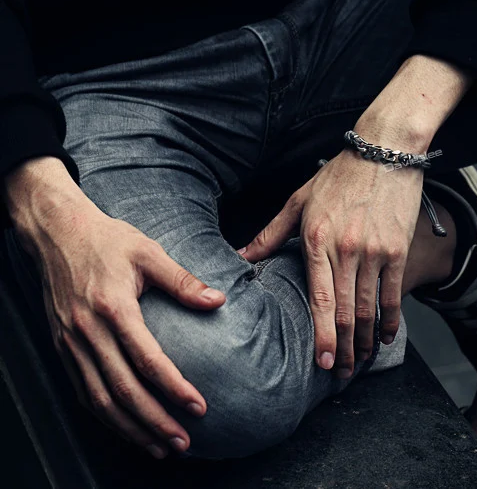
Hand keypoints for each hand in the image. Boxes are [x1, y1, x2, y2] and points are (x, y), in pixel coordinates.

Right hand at [5, 158, 225, 458]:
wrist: (56, 232)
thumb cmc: (107, 240)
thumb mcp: (148, 252)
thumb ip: (183, 280)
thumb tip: (218, 301)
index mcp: (113, 308)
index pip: (147, 360)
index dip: (174, 388)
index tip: (199, 407)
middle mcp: (87, 331)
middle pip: (122, 391)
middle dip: (154, 422)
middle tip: (182, 442)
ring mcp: (71, 343)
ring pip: (99, 400)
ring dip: (130, 428)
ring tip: (158, 447)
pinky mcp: (62, 347)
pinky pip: (82, 392)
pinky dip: (105, 417)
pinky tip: (126, 428)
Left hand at [239, 148, 422, 377]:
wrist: (384, 151)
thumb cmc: (339, 175)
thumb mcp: (298, 200)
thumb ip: (270, 234)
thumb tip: (240, 257)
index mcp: (317, 240)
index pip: (319, 299)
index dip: (322, 335)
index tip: (322, 362)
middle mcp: (347, 250)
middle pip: (346, 312)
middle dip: (345, 349)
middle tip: (341, 373)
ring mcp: (375, 252)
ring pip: (370, 308)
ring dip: (367, 341)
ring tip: (361, 362)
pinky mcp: (397, 249)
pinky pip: (393, 293)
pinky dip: (391, 320)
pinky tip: (386, 337)